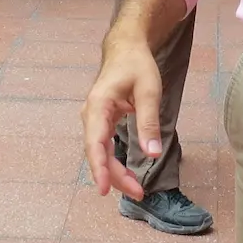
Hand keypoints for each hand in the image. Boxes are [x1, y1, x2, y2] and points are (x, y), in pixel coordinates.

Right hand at [82, 36, 163, 199]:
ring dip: (114, 172)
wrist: (126, 49)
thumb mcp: (149, 92)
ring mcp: (93, 120)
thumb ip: (149, 123)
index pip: (95, 143)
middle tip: (139, 193)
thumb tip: (152, 154)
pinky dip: (113, 163)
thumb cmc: (137, 66)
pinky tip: (126, 174)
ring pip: (99, 153)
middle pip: (97, 153)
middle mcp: (90, 115)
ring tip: (136, 188)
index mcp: (98, 106)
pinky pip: (103, 147)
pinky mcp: (100, 123)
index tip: (103, 190)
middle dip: (115, 176)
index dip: (99, 168)